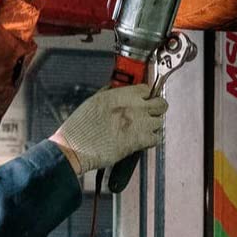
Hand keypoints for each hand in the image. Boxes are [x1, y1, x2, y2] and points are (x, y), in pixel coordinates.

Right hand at [51, 84, 167, 175]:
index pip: (146, 88)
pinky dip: (150, 140)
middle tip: (149, 112)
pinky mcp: (140, 141)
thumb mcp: (93, 100)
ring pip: (159, 121)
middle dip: (157, 107)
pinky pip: (156, 138)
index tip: (144, 98)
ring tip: (141, 129)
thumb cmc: (80, 126)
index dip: (145, 94)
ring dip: (152, 125)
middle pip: (161, 103)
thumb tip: (116, 88)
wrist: (76, 147)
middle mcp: (134, 107)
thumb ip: (110, 93)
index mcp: (122, 95)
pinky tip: (141, 140)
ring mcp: (140, 124)